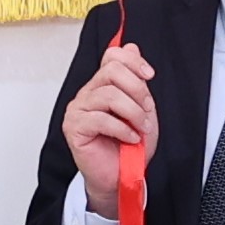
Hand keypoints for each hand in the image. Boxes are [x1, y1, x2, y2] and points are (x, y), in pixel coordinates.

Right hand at [63, 42, 158, 206]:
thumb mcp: (142, 108)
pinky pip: (100, 118)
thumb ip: (137, 81)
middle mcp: (88, 93)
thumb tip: (131, 47)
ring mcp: (78, 109)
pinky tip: (129, 138)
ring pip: (108, 94)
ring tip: (139, 127)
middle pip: (111, 70)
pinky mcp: (74, 127)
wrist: (122, 177)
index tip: (149, 76)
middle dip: (137, 89)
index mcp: (102, 86)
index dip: (133, 61)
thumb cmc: (129, 147)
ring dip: (132, 112)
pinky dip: (121, 128)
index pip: (112, 56)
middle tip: (145, 110)